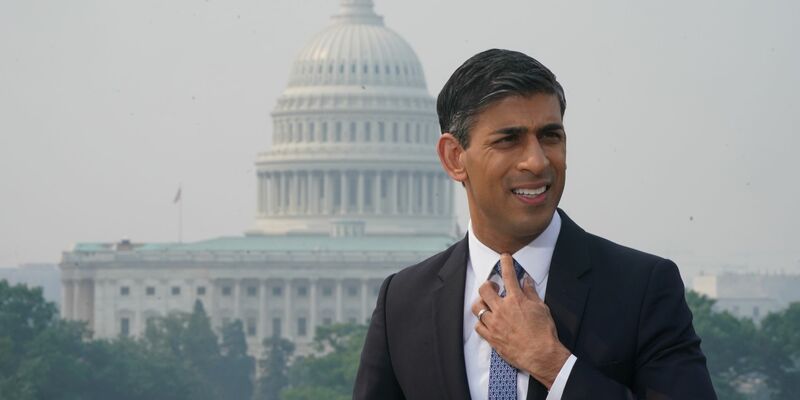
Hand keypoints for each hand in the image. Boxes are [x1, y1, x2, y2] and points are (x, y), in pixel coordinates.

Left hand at [471, 253, 570, 388]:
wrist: (541, 354)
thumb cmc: (544, 332)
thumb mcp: (541, 308)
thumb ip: (531, 293)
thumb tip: (526, 281)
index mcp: (516, 300)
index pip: (508, 275)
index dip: (505, 263)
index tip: (504, 256)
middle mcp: (502, 309)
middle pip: (484, 289)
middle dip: (488, 285)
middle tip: (494, 287)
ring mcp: (494, 323)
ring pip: (477, 307)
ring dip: (482, 303)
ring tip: (488, 305)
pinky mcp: (491, 337)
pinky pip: (478, 326)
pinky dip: (481, 322)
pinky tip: (487, 322)